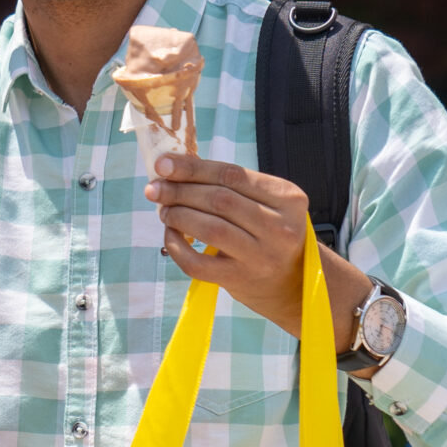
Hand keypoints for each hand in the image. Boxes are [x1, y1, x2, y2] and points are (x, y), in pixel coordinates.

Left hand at [145, 153, 368, 350]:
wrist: (292, 283)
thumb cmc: (269, 234)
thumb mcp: (266, 204)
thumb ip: (230, 185)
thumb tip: (174, 167)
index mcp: (287, 198)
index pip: (232, 175)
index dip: (193, 168)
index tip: (163, 164)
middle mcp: (280, 227)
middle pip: (220, 199)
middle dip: (180, 190)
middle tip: (154, 188)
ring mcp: (262, 256)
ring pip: (210, 228)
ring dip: (178, 214)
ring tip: (163, 209)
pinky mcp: (241, 279)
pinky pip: (197, 263)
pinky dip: (176, 246)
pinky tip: (170, 234)